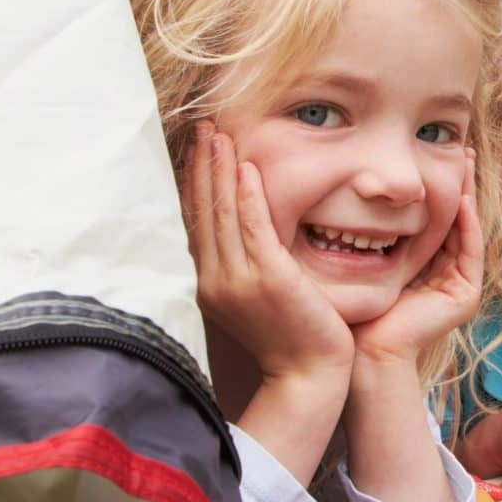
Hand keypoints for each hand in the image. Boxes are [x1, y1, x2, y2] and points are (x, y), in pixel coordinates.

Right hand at [183, 123, 351, 383]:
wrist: (308, 375)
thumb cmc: (289, 336)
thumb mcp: (254, 297)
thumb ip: (240, 265)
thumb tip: (233, 231)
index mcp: (208, 284)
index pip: (195, 222)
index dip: (194, 183)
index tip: (195, 149)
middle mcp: (215, 280)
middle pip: (202, 211)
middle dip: (201, 165)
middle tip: (202, 126)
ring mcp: (238, 280)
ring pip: (222, 213)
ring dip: (218, 169)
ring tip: (217, 133)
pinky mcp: (268, 280)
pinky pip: (253, 228)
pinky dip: (246, 196)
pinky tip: (244, 167)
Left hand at [353, 149, 483, 365]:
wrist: (363, 351)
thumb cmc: (353, 310)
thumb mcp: (358, 260)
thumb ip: (359, 232)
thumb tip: (340, 192)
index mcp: (421, 270)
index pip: (432, 220)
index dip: (434, 188)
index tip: (431, 153)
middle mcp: (443, 276)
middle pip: (455, 220)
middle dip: (458, 184)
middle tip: (458, 148)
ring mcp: (457, 286)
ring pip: (466, 230)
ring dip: (467, 195)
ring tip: (466, 162)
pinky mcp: (465, 294)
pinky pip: (470, 250)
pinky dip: (468, 223)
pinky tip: (462, 197)